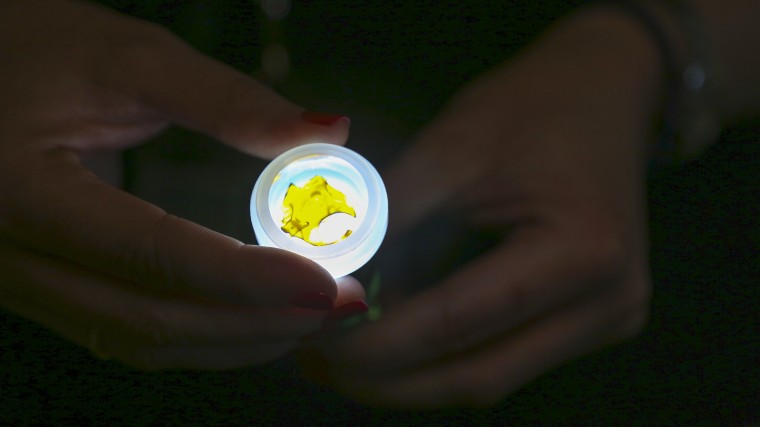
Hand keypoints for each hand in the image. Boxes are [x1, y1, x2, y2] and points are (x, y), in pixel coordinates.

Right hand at [0, 0, 361, 369]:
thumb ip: (226, 99)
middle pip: (150, 319)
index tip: (327, 281)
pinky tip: (255, 320)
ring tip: (314, 317)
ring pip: (141, 341)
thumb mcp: (126, 57)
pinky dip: (201, 337)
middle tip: (340, 304)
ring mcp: (22, 287)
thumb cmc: (33, 51)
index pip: (153, 254)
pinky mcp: (43, 292)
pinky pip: (127, 335)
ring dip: (236, 340)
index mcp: (24, 193)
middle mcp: (13, 260)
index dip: (248, 277)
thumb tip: (328, 132)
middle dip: (257, 323)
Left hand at [301, 9, 659, 406]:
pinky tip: (394, 344)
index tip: (311, 336)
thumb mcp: (449, 150)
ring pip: (488, 376)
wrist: (605, 93)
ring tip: (344, 357)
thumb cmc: (531, 107)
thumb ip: (386, 219)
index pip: (457, 321)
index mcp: (581, 253)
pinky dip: (442, 357)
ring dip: (410, 377)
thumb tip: (325, 281)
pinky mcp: (593, 322)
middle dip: (387, 379)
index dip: (376, 340)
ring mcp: (607, 321)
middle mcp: (608, 305)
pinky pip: (504, 357)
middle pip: (477, 374)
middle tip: (318, 361)